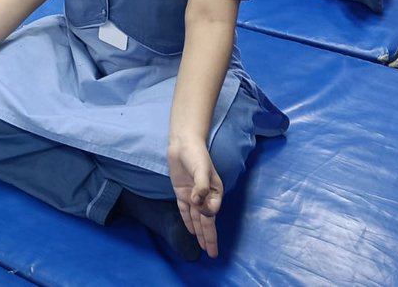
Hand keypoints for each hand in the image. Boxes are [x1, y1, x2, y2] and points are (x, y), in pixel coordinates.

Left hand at [167, 140, 223, 258]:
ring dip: (201, 234)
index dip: (207, 213)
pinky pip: (186, 211)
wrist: (183, 143)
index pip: (212, 209)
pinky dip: (188, 222)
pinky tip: (192, 233)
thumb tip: (197, 202)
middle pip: (207, 220)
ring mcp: (193, 196)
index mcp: (215, 190)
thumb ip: (201, 185)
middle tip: (212, 254)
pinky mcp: (182, 193)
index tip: (199, 206)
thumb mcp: (201, 168)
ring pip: (197, 219)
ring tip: (205, 249)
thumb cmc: (196, 154)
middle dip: (210, 237)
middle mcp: (205, 196)